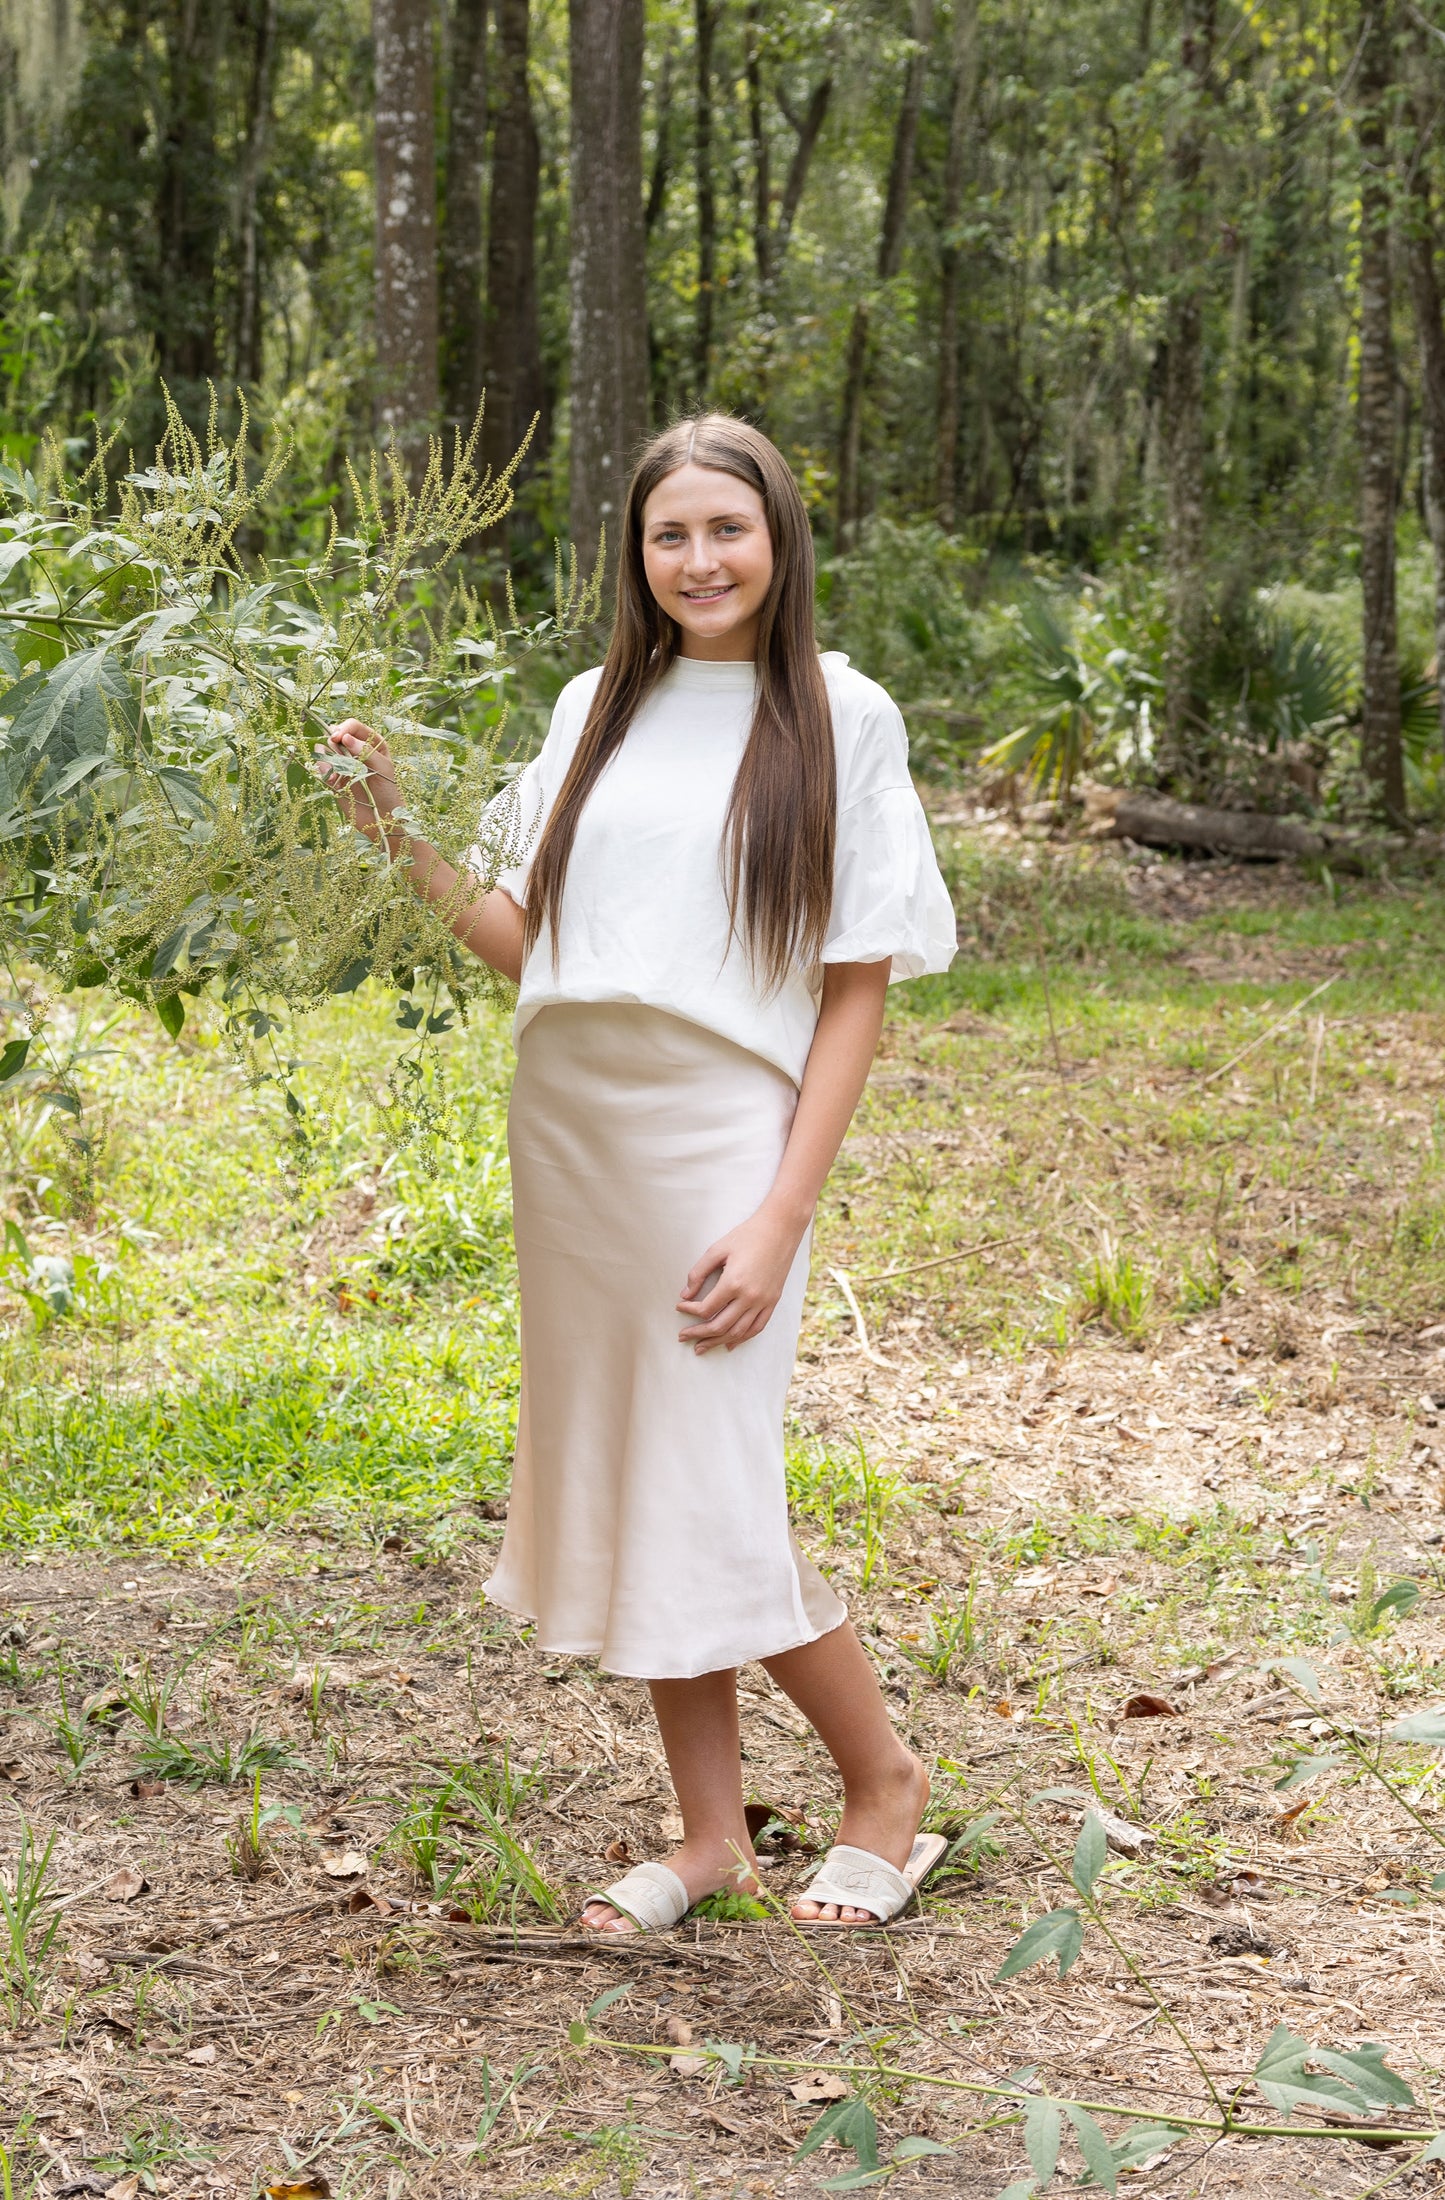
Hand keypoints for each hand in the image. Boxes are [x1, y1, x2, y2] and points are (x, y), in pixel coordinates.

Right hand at [317, 719, 401, 839]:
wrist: (382, 820)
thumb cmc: (389, 792)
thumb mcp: (383, 769)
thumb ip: (365, 752)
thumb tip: (345, 738)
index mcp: (372, 744)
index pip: (354, 726)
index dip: (345, 728)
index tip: (339, 737)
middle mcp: (357, 751)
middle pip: (337, 735)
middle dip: (334, 740)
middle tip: (334, 747)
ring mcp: (345, 764)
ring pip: (326, 749)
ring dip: (328, 757)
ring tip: (337, 772)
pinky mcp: (335, 778)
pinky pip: (323, 767)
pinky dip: (325, 770)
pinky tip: (334, 780)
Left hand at [677, 1201, 808, 1353]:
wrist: (780, 1230)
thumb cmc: (747, 1236)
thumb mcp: (717, 1249)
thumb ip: (698, 1273)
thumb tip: (685, 1295)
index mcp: (733, 1282)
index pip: (706, 1308)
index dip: (689, 1311)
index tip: (680, 1306)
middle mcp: (749, 1296)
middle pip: (719, 1326)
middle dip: (698, 1333)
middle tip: (683, 1337)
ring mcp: (763, 1301)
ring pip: (737, 1332)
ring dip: (717, 1342)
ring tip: (701, 1347)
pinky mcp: (773, 1302)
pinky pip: (757, 1328)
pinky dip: (742, 1339)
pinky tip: (729, 1344)